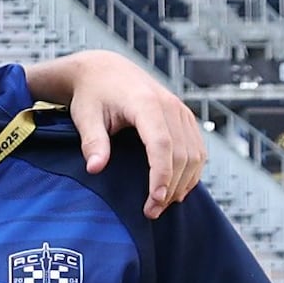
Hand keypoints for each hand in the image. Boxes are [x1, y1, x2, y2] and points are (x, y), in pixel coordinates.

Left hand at [54, 50, 208, 215]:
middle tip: (152, 212)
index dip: (161, 175)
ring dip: (183, 183)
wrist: (105, 70)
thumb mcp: (86, 116)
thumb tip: (95, 169)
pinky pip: (197, 149)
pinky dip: (191, 171)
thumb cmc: (93, 94)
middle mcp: (169, 105)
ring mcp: (180, 111)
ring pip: (195, 154)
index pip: (162, 144)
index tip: (154, 200)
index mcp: (145, 103)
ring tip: (162, 204)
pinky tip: (176, 188)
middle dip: (171, 187)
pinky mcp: (184, 118)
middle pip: (182, 154)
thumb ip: (93, 142)